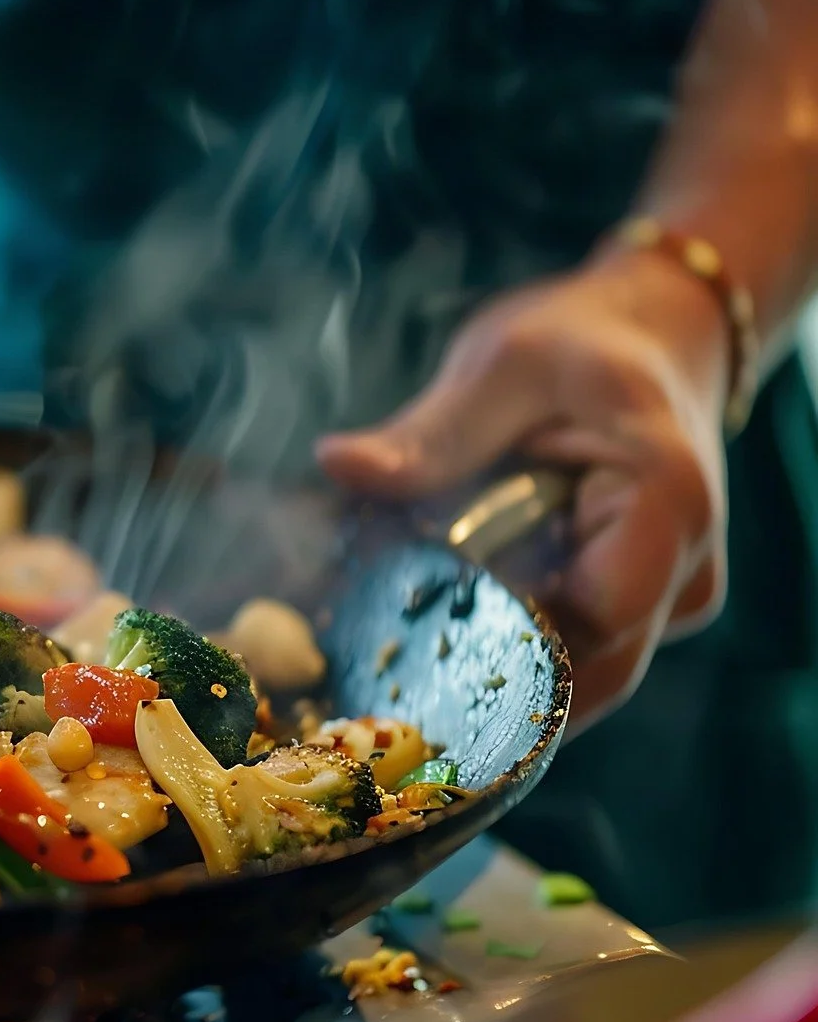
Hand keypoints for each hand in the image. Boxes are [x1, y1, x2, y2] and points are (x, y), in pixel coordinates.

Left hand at [316, 250, 731, 731]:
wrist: (655, 337)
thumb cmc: (584, 342)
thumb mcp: (506, 365)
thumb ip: (434, 430)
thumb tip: (338, 464)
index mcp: (669, 506)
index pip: (597, 617)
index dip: (507, 640)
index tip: (413, 638)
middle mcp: (683, 574)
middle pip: (586, 674)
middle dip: (484, 684)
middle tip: (379, 679)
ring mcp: (664, 604)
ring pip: (574, 682)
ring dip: (488, 682)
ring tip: (394, 669)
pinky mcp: (630, 615)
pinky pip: (566, 661)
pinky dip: (502, 660)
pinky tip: (429, 647)